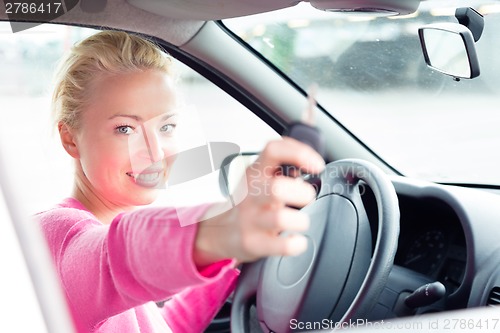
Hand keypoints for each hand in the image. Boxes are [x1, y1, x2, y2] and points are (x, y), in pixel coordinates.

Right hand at [193, 137, 324, 266]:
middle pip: (277, 188)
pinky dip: (297, 244)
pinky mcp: (253, 243)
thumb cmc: (249, 202)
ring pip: (280, 219)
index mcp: (255, 173)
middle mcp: (251, 194)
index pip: (273, 151)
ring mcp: (251, 219)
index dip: (299, 154)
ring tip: (300, 222)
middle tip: (306, 198)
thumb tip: (311, 164)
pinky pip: (282, 246)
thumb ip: (282, 167)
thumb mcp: (259, 178)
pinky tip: (296, 240)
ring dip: (300, 221)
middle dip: (302, 193)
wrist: (219, 230)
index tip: (316, 165)